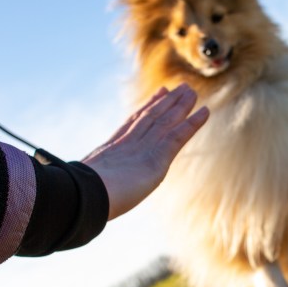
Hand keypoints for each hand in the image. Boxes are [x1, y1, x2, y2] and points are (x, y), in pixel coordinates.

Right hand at [83, 84, 208, 219]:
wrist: (85, 196)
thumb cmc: (82, 198)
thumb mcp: (87, 188)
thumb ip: (91, 184)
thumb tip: (84, 195)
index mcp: (111, 151)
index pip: (133, 124)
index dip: (147, 108)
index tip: (158, 94)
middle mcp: (128, 144)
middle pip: (152, 117)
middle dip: (166, 102)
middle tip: (179, 88)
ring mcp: (143, 148)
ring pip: (165, 121)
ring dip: (180, 106)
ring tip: (191, 91)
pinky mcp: (157, 157)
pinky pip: (178, 136)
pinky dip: (193, 123)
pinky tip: (205, 112)